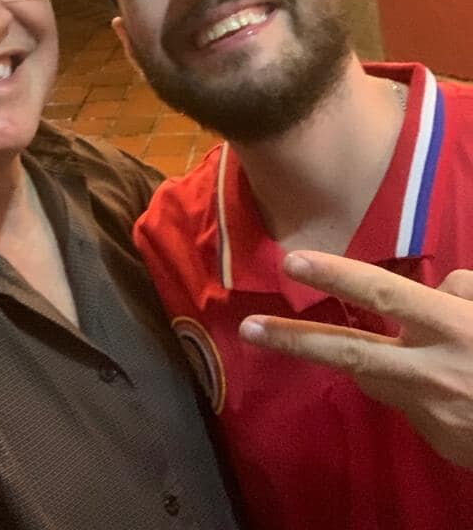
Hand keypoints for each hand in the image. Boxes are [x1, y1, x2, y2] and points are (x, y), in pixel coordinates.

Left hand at [239, 250, 472, 467]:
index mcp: (455, 330)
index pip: (383, 294)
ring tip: (415, 352)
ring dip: (373, 361)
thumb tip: (439, 291)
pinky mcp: (437, 440)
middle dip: (295, 341)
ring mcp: (431, 411)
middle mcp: (433, 372)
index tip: (294, 260)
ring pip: (377, 376)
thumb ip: (466, 294)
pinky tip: (451, 386)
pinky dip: (416, 386)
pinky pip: (410, 400)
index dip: (337, 275)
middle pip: (350, 353)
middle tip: (249, 330)